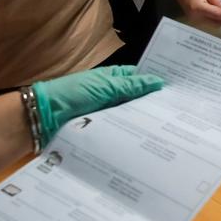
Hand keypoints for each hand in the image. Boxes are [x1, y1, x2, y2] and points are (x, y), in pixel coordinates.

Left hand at [33, 66, 165, 142]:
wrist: (43, 118)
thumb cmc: (73, 94)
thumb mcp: (104, 86)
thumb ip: (132, 85)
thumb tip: (159, 81)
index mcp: (112, 78)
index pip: (139, 78)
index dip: (155, 83)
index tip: (177, 92)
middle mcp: (111, 95)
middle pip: (137, 99)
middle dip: (153, 105)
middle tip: (177, 115)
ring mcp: (107, 113)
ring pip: (130, 116)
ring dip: (143, 122)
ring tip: (168, 131)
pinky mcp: (102, 130)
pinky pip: (120, 130)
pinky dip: (131, 135)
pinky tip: (147, 141)